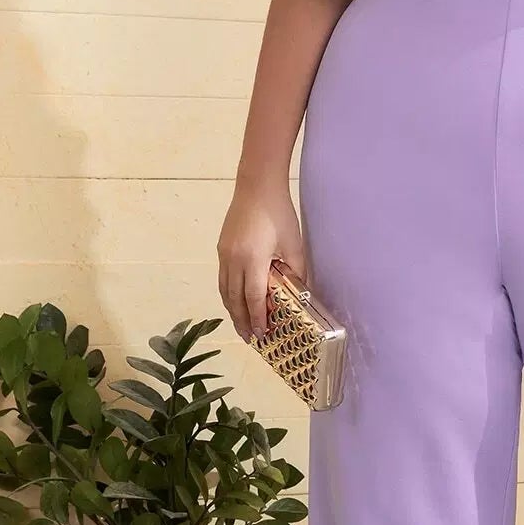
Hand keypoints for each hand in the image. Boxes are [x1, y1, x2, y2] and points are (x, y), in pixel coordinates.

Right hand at [217, 178, 305, 341]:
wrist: (256, 186)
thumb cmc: (279, 213)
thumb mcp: (294, 243)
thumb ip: (297, 270)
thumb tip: (302, 292)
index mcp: (253, 260)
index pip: (254, 298)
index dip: (257, 318)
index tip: (261, 333)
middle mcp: (234, 260)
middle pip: (235, 299)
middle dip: (241, 321)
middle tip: (249, 338)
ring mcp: (224, 254)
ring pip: (224, 290)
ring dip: (232, 310)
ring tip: (240, 325)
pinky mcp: (221, 248)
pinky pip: (222, 279)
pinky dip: (228, 294)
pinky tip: (235, 301)